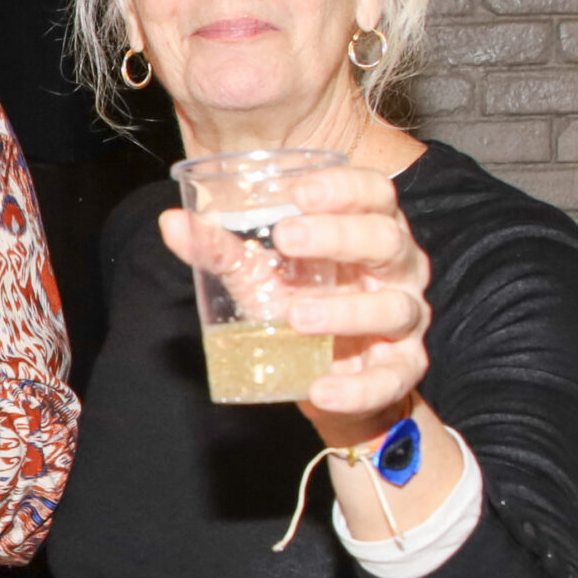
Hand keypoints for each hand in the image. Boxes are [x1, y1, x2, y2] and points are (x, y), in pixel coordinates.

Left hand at [159, 165, 431, 435]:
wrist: (323, 376)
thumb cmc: (300, 304)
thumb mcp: (260, 274)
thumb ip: (221, 249)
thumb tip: (172, 222)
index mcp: (367, 230)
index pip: (374, 193)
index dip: (344, 188)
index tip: (300, 192)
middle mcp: (396, 268)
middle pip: (386, 240)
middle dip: (339, 236)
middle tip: (286, 237)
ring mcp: (405, 317)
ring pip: (393, 308)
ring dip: (345, 312)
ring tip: (296, 317)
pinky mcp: (402, 367)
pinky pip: (389, 378)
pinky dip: (358, 388)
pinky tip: (322, 390)